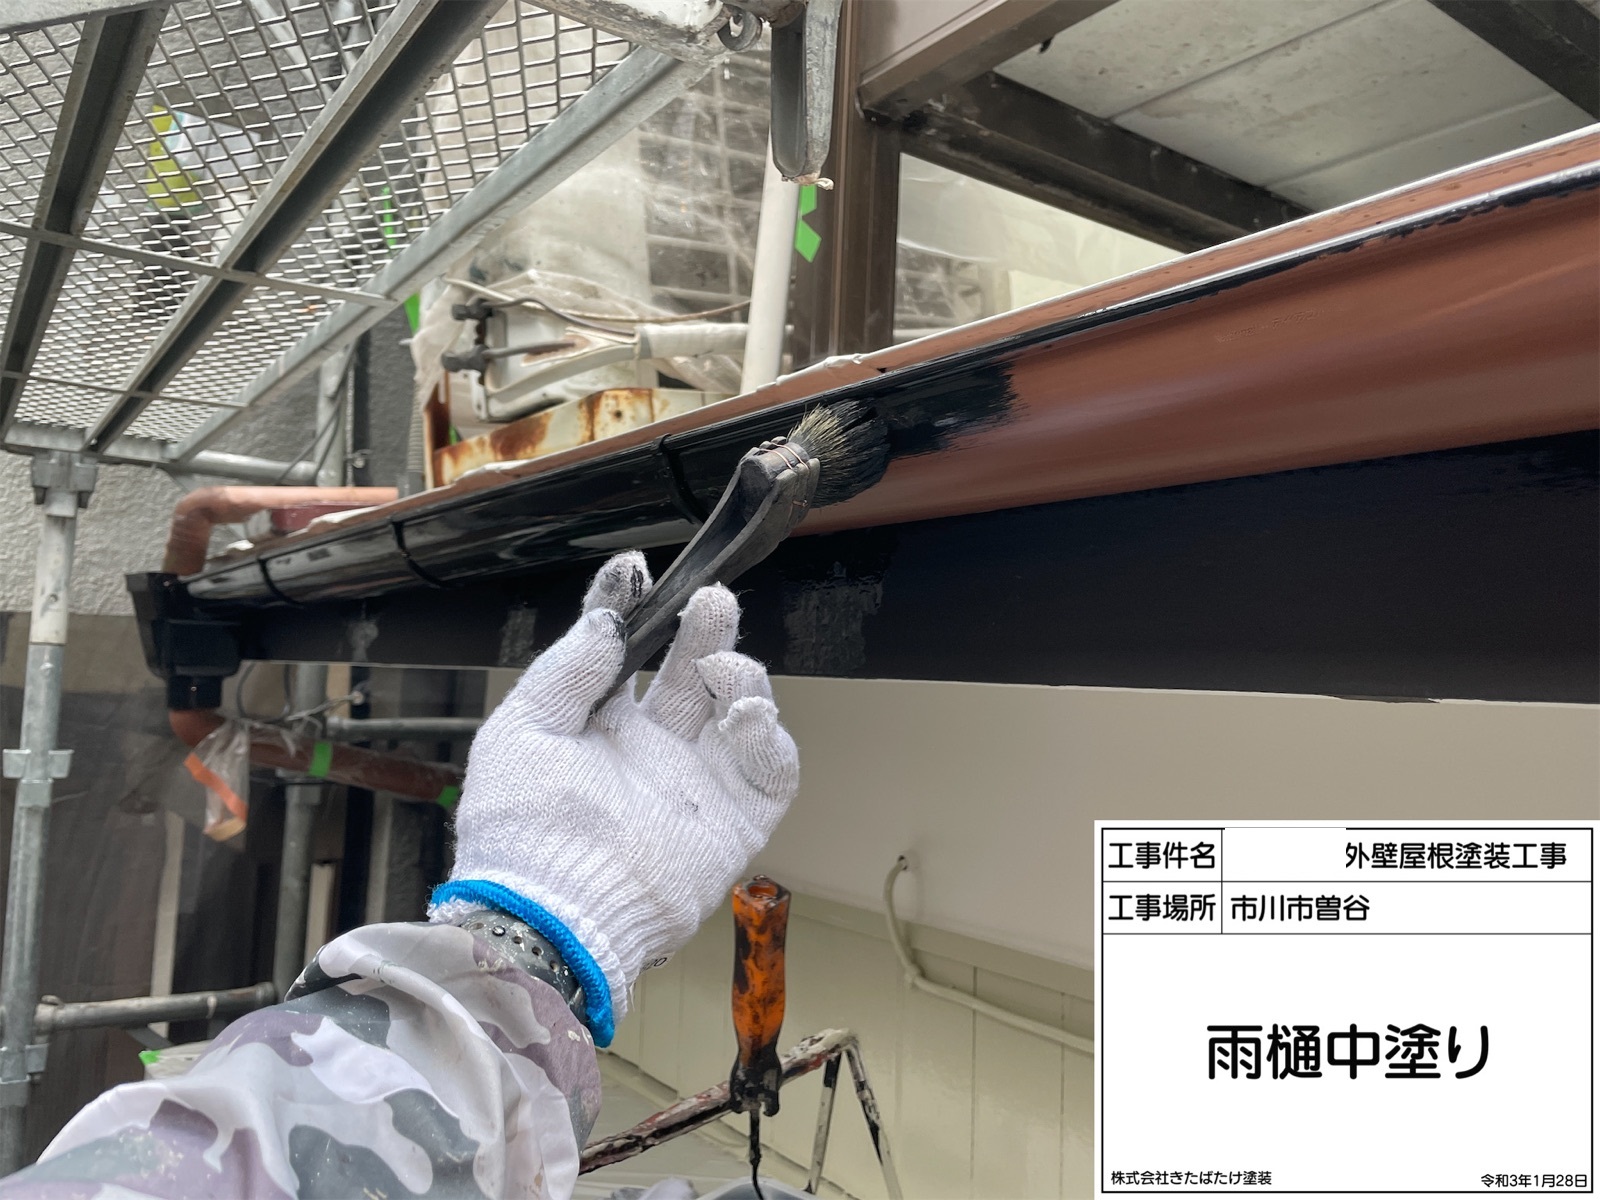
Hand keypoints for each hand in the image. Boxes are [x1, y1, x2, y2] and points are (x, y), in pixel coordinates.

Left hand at [430, 552, 798, 1044]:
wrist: (555, 910)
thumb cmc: (521, 830)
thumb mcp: (523, 731)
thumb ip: (567, 670)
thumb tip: (607, 620)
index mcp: (596, 728)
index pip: (625, 655)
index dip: (635, 611)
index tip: (638, 573)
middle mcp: (651, 751)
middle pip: (691, 672)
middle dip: (704, 630)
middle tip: (711, 598)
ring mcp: (696, 784)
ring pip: (739, 709)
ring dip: (739, 673)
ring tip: (717, 669)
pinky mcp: (735, 820)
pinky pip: (772, 767)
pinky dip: (770, 734)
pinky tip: (744, 715)